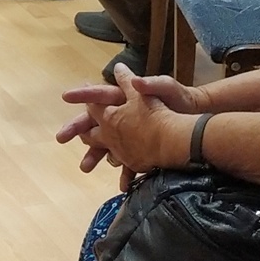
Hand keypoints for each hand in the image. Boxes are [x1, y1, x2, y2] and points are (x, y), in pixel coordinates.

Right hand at [57, 66, 207, 175]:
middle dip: (79, 130)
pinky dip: (125, 172)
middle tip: (61, 138)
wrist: (198, 120)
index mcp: (127, 98)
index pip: (100, 95)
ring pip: (109, 145)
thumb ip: (149, 83)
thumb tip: (130, 76)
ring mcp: (132, 133)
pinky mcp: (142, 148)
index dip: (84, 95)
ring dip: (96, 156)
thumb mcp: (166, 87)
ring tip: (85, 168)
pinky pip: (129, 162)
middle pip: (96, 122)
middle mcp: (124, 114)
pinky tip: (122, 184)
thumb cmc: (180, 98)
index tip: (65, 96)